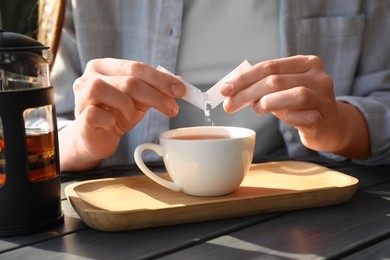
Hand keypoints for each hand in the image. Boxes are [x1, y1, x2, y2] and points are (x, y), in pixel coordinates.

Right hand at [60, 58, 184, 170]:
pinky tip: (112, 123)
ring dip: (131, 107)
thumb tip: (181, 82)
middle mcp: (90, 76)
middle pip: (130, 80)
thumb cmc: (116, 114)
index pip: (137, 67)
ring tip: (133, 116)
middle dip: (156, 95)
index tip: (181, 90)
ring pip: (116, 94)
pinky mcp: (80, 117)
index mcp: (105, 66)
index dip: (161, 79)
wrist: (96, 138)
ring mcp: (82, 95)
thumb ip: (156, 89)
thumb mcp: (139, 99)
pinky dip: (112, 120)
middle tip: (173, 108)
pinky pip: (100, 114)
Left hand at [220, 55, 369, 157]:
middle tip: (230, 105)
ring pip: (295, 94)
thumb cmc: (298, 105)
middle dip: (247, 93)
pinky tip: (284, 119)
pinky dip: (287, 118)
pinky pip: (303, 117)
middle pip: (276, 80)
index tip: (224, 90)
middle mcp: (318, 76)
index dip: (243, 78)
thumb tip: (229, 89)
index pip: (269, 66)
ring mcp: (324, 97)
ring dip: (268, 103)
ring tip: (258, 109)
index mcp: (306, 63)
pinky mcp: (324, 118)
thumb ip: (260, 86)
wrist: (329, 125)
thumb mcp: (280, 90)